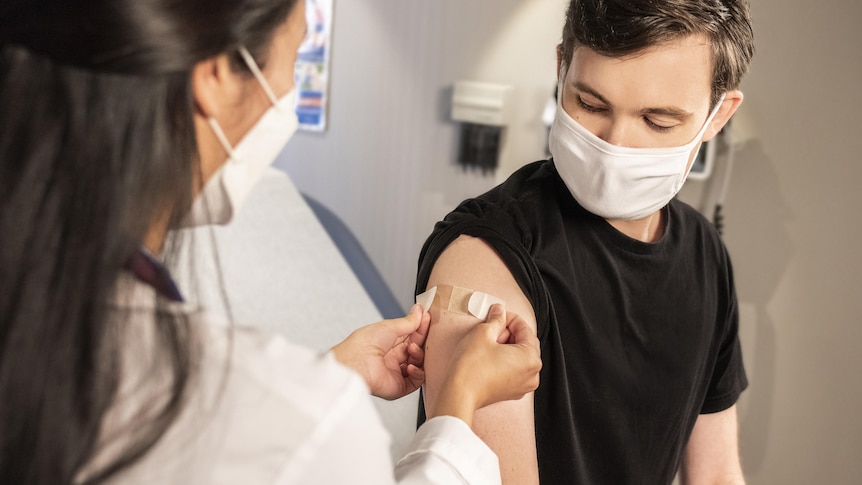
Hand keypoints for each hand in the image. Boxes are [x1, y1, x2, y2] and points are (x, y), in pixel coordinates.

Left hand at [331, 304, 430, 399]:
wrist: (355, 363)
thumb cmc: (363, 344)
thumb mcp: (389, 326)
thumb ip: (408, 322)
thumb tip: (419, 312)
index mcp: (388, 342)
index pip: (411, 335)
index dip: (420, 327)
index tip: (427, 318)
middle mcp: (393, 357)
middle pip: (417, 349)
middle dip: (422, 340)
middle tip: (426, 332)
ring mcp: (396, 372)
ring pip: (419, 364)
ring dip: (419, 355)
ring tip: (412, 349)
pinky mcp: (399, 386)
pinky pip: (416, 381)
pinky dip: (418, 373)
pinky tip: (411, 366)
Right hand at [429, 304, 540, 425]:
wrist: (459, 394)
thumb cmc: (471, 367)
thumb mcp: (483, 333)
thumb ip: (496, 319)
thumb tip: (499, 311)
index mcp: (531, 358)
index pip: (525, 329)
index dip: (510, 318)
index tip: (498, 314)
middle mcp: (532, 374)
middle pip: (525, 343)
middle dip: (509, 332)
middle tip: (491, 327)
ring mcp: (523, 386)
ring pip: (520, 357)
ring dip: (507, 346)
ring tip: (488, 342)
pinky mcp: (512, 392)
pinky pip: (514, 369)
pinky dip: (505, 360)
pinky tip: (489, 355)